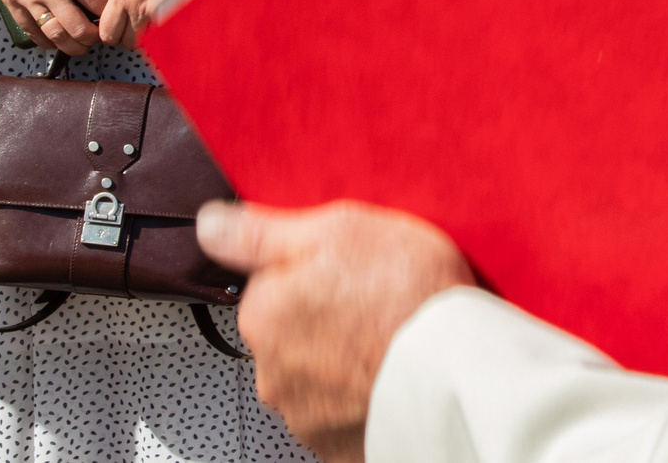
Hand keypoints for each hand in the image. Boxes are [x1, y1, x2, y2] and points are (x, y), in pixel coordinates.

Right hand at [0, 0, 105, 57]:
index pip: (97, 3)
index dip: (109, 13)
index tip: (114, 15)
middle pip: (77, 27)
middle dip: (92, 38)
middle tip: (99, 38)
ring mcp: (29, 1)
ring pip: (54, 35)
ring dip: (71, 46)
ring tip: (80, 47)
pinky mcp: (12, 5)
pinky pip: (30, 31)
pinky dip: (44, 41)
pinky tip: (55, 43)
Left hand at [85, 0, 200, 47]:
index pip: (107, 32)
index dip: (107, 30)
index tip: (112, 22)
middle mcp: (142, 7)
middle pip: (128, 42)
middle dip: (127, 36)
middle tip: (128, 23)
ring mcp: (165, 10)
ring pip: (151, 39)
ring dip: (147, 33)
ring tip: (148, 19)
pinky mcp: (184, 6)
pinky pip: (172, 28)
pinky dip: (167, 26)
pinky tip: (166, 12)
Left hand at [199, 199, 473, 461]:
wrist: (456, 367)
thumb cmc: (406, 296)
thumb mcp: (337, 229)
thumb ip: (260, 232)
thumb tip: (211, 226)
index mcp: (263, 313)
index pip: (271, 284)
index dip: (314, 271)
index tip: (349, 269)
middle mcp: (271, 371)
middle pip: (291, 333)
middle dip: (324, 319)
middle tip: (375, 301)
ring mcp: (304, 414)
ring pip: (315, 375)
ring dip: (341, 361)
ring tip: (389, 338)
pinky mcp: (337, 445)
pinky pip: (341, 411)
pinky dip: (360, 395)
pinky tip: (390, 371)